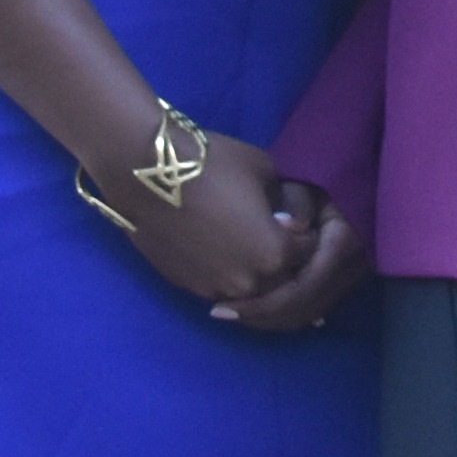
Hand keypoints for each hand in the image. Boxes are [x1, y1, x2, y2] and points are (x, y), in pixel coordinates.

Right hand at [97, 125, 321, 314]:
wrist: (147, 176)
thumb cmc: (215, 165)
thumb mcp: (268, 172)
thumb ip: (290, 203)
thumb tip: (295, 222)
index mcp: (276, 253)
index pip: (309, 252)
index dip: (309, 234)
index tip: (301, 221)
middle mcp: (250, 281)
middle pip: (284, 279)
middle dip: (288, 260)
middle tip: (280, 236)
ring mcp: (217, 289)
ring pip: (253, 291)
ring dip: (259, 274)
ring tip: (253, 246)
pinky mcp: (189, 288)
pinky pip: (223, 290)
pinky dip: (231, 277)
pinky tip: (227, 254)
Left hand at [219, 178, 378, 334]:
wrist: (360, 179)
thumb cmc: (325, 177)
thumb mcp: (305, 181)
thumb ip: (295, 202)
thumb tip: (288, 229)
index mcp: (344, 242)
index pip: (302, 289)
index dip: (263, 305)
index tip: (222, 306)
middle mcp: (354, 266)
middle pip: (304, 308)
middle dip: (262, 316)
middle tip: (222, 313)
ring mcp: (355, 276)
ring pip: (310, 313)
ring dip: (271, 319)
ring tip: (235, 312)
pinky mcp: (348, 280)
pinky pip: (315, 307)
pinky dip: (285, 313)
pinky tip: (258, 309)